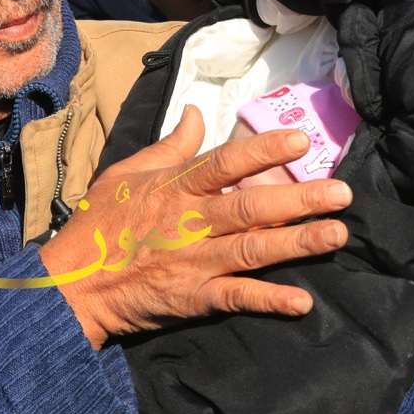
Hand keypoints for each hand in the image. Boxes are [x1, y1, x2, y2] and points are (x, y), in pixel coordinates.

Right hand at [40, 105, 351, 348]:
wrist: (71, 285)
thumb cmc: (100, 224)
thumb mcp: (128, 172)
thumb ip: (170, 145)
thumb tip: (198, 112)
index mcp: (175, 187)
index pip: (225, 163)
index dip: (263, 151)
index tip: (300, 142)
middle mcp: (190, 221)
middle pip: (251, 206)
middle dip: (299, 198)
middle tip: (342, 193)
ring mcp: (193, 261)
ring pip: (252, 249)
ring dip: (297, 243)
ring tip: (336, 235)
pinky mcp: (192, 297)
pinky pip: (236, 298)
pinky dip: (268, 300)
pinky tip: (301, 301)